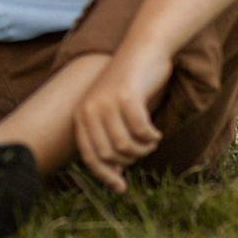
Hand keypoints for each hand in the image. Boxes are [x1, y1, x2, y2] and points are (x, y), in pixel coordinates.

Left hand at [71, 48, 170, 191]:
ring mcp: (105, 102)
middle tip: (144, 149)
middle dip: (130, 159)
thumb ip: (110, 140)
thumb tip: (114, 173)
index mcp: (81, 115)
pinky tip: (155, 131)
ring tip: (150, 139)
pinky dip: (151, 136)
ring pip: (125, 145)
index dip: (104, 175)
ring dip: (143, 148)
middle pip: (108, 154)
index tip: (121, 188)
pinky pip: (141, 131)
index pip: (89, 156)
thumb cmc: (131, 86)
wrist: (143, 49)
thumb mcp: (114, 114)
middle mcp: (88, 108)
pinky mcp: (126, 96)